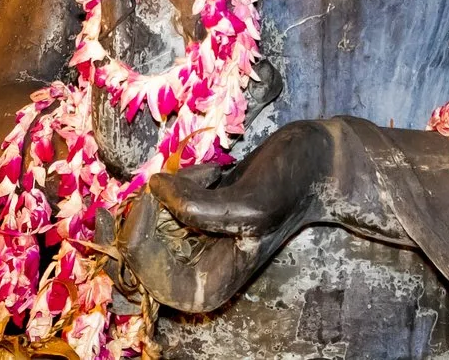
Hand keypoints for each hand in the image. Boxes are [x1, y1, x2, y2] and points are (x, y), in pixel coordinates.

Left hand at [117, 119, 345, 314]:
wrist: (313, 162)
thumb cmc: (289, 186)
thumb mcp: (252, 205)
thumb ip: (202, 210)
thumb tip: (156, 190)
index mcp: (207, 287)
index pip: (147, 277)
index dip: (137, 239)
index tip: (151, 197)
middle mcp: (194, 271)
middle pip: (134, 253)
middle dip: (149, 210)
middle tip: (175, 181)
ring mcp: (191, 242)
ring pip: (143, 224)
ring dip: (167, 191)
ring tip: (211, 177)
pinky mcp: (190, 215)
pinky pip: (160, 202)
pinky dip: (177, 181)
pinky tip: (212, 173)